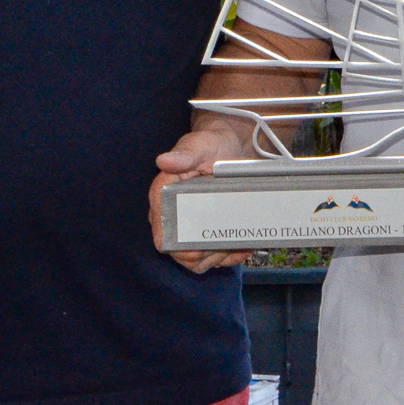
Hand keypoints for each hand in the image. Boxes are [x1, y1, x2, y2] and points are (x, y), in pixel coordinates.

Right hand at [150, 122, 254, 274]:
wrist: (230, 147)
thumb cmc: (212, 145)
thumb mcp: (202, 145)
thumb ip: (186, 154)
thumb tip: (165, 160)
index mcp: (164, 195)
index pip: (161, 232)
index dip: (177, 244)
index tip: (197, 246)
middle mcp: (173, 214)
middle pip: (179, 251)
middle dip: (201, 255)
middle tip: (224, 245)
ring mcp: (190, 224)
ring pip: (195, 258)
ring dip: (215, 258)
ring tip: (236, 246)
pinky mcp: (206, 229)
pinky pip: (211, 255)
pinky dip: (227, 256)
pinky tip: (242, 248)